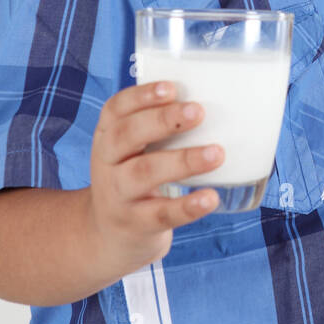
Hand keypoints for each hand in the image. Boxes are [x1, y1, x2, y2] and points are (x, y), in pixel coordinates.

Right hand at [87, 81, 224, 265]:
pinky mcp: (135, 223)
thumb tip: (216, 98)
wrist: (108, 235)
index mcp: (107, 136)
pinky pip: (161, 214)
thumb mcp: (131, 151)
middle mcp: (107, 162)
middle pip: (127, 136)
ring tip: (217, 153)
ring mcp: (118, 194)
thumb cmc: (133, 178)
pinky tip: (210, 198)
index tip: (171, 88)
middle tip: (198, 111)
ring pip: (145, 172)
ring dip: (183, 161)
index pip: (115, 109)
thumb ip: (159, 128)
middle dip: (163, 121)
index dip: (141, 96)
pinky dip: (187, 206)